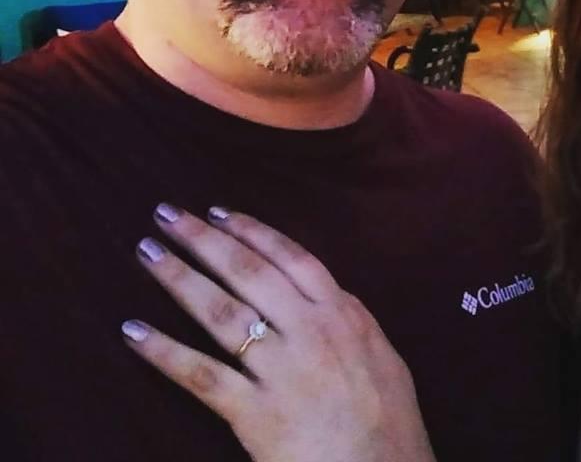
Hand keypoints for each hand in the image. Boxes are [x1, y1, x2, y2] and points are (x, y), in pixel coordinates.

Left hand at [122, 204, 435, 461]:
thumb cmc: (391, 424)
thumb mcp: (384, 357)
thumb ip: (353, 323)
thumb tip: (332, 299)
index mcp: (343, 313)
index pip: (290, 256)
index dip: (251, 230)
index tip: (218, 211)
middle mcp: (310, 329)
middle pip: (248, 272)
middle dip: (204, 239)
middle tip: (168, 214)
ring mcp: (281, 369)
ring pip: (221, 311)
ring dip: (179, 278)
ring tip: (148, 253)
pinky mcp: (254, 412)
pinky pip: (201, 375)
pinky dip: (164, 351)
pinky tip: (134, 331)